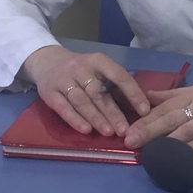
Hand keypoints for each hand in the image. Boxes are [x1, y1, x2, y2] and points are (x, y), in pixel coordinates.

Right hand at [19, 45, 150, 136]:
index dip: (133, 93)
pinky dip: (75, 120)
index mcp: (98, 60)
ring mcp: (64, 80)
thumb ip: (114, 84)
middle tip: (125, 129)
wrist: (47, 62)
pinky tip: (86, 130)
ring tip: (109, 132)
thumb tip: (139, 105)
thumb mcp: (98, 69)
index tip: (144, 110)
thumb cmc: (81, 70)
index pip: (119, 75)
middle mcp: (81, 68)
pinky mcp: (49, 93)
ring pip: (82, 101)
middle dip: (113, 112)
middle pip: (99, 92)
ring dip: (96, 118)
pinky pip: (63, 108)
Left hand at [124, 70, 192, 151]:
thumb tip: (149, 96)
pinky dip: (189, 149)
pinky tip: (177, 158)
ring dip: (165, 141)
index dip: (146, 118)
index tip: (128, 129)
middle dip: (149, 130)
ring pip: (185, 130)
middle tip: (131, 142)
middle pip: (171, 117)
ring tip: (148, 151)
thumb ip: (174, 94)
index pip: (165, 105)